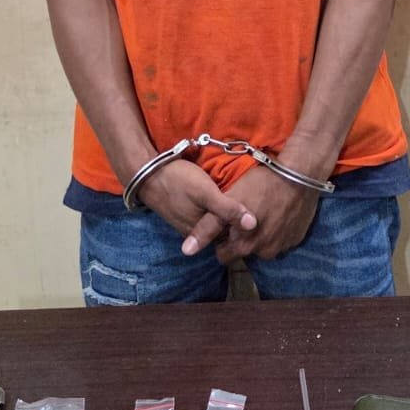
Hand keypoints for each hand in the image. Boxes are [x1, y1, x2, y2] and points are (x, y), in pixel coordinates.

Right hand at [137, 158, 257, 249]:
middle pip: (223, 231)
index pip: (232, 236)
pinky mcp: (183, 212)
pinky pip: (205, 215)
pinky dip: (215, 209)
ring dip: (227, 214)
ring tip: (244, 199)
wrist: (147, 172)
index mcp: (203, 232)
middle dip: (238, 221)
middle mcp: (195, 233)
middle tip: (256, 203)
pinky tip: (222, 197)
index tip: (262, 210)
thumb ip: (228, 209)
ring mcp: (187, 223)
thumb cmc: (178, 181)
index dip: (247, 225)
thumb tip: (253, 225)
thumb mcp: (206, 193)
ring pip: (214, 223)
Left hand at [209, 166, 320, 265]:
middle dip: (241, 237)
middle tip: (245, 212)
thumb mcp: (229, 202)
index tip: (226, 223)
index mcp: (244, 246)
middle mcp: (264, 253)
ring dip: (260, 234)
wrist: (300, 174)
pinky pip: (281, 239)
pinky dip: (277, 229)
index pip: (224, 255)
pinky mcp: (297, 238)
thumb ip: (207, 228)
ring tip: (261, 210)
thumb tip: (187, 251)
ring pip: (263, 245)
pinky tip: (276, 211)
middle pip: (244, 250)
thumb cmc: (261, 184)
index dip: (221, 239)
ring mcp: (283, 246)